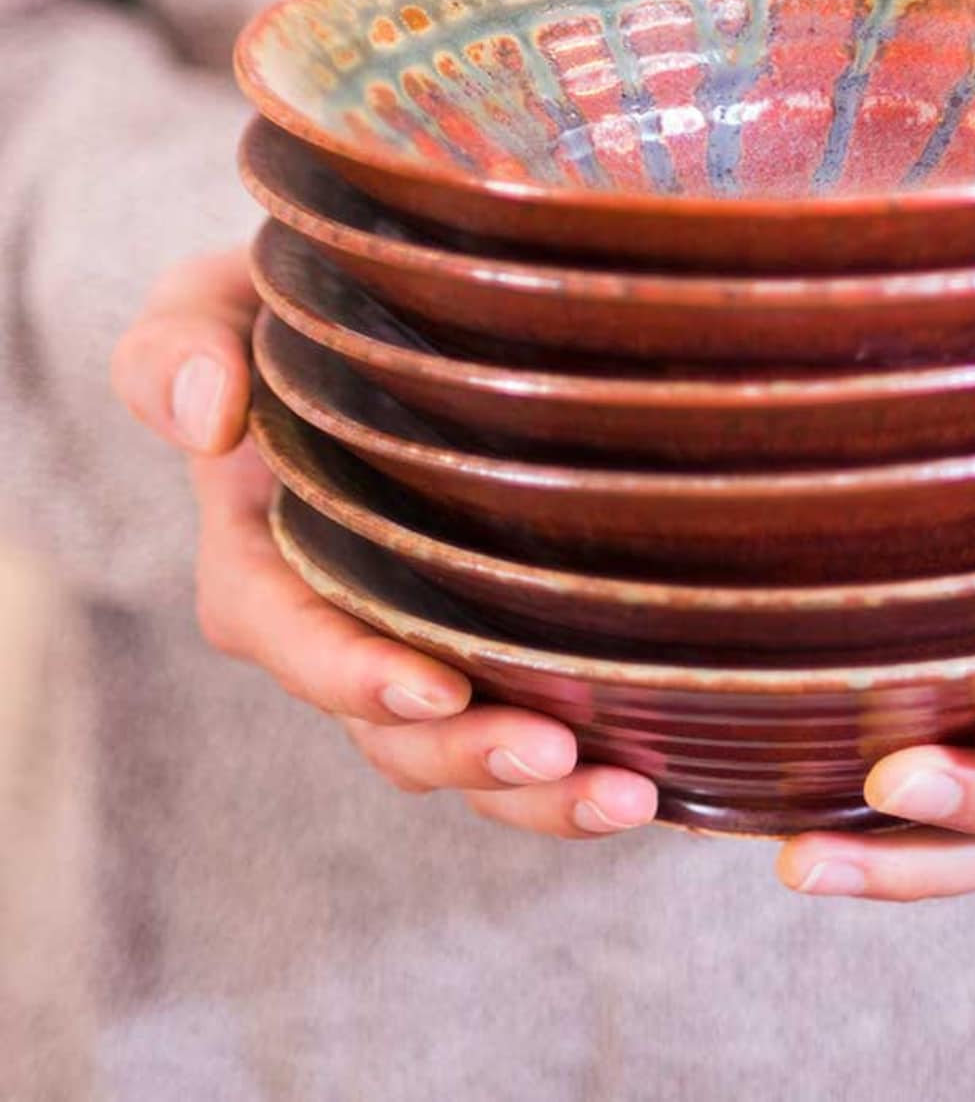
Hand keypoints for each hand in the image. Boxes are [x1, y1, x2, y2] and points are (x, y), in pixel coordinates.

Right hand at [111, 248, 657, 838]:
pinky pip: (533, 720)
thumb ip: (179, 350)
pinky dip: (587, 764)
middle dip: (471, 756)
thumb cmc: (284, 317)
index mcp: (265, 565)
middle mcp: (345, 628)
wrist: (373, 319)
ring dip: (541, 792)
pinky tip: (665, 782)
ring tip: (631, 798)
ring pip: (468, 752)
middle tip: (561, 755)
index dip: (358, 677)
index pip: (297, 641)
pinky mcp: (500, 643)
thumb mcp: (210, 307)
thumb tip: (210, 415)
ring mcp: (427, 644)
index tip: (436, 689)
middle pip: (395, 732)